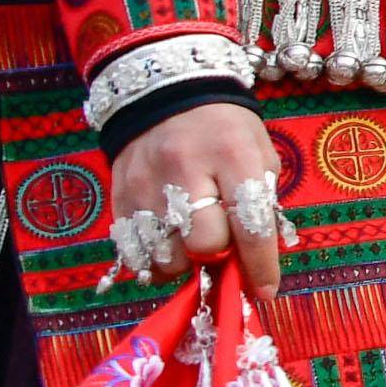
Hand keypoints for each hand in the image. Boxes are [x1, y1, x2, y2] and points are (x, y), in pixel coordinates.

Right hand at [106, 99, 289, 306]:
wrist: (166, 95)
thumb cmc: (225, 131)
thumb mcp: (259, 155)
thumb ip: (262, 204)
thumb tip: (260, 260)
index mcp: (232, 156)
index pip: (250, 222)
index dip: (260, 265)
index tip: (265, 291)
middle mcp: (186, 170)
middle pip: (204, 244)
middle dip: (218, 256)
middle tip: (222, 246)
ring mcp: (146, 185)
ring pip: (165, 255)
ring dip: (185, 263)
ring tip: (191, 245)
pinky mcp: (120, 196)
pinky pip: (134, 251)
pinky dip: (153, 261)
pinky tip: (167, 246)